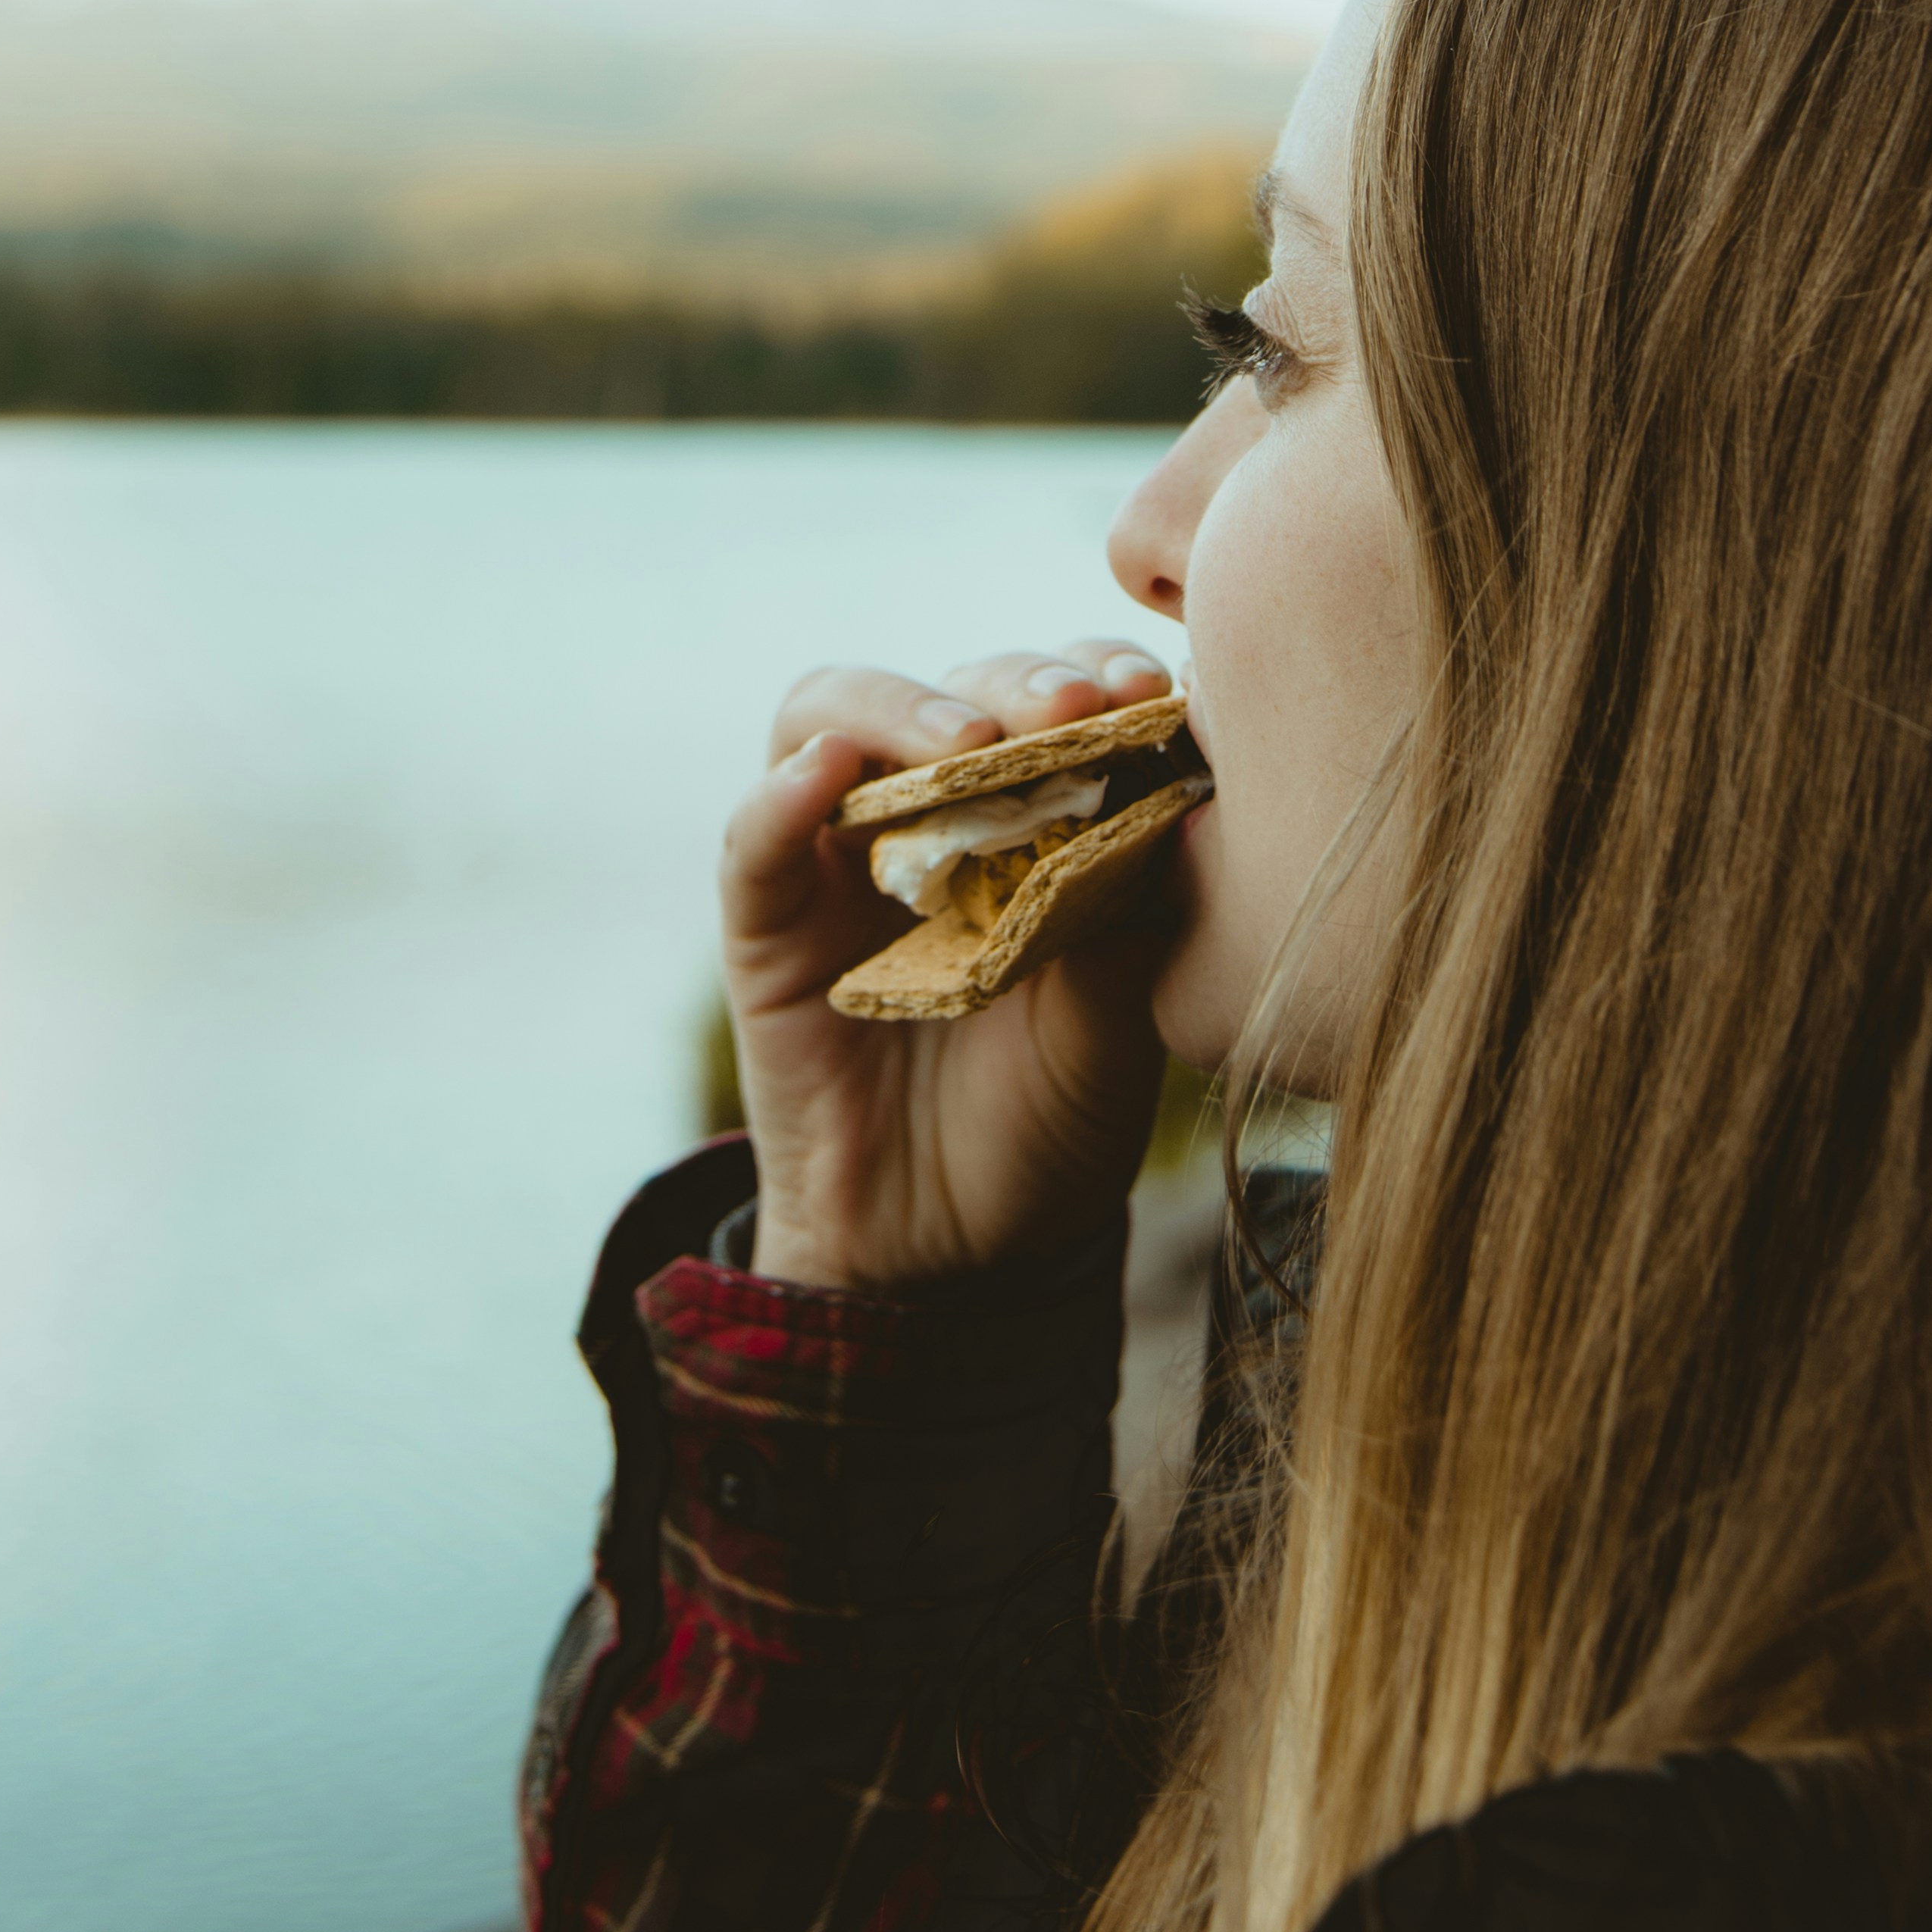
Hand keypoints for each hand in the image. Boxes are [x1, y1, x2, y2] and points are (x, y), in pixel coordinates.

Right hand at [722, 641, 1178, 1289]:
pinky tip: (824, 775)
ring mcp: (836, 858)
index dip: (1098, 675)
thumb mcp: (1116, 1022)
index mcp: (1032, 815)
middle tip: (1070, 709)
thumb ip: (1129, 913)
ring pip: (832, 720)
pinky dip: (780, 796)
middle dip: (1016, 682)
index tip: (1156, 693)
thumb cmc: (1048, 1122)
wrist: (952, 1256)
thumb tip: (1178, 799)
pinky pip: (752, 840)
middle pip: (955, 690)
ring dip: (898, 711)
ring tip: (962, 739)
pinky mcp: (764, 923)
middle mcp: (931, 813)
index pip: (1056, 697)